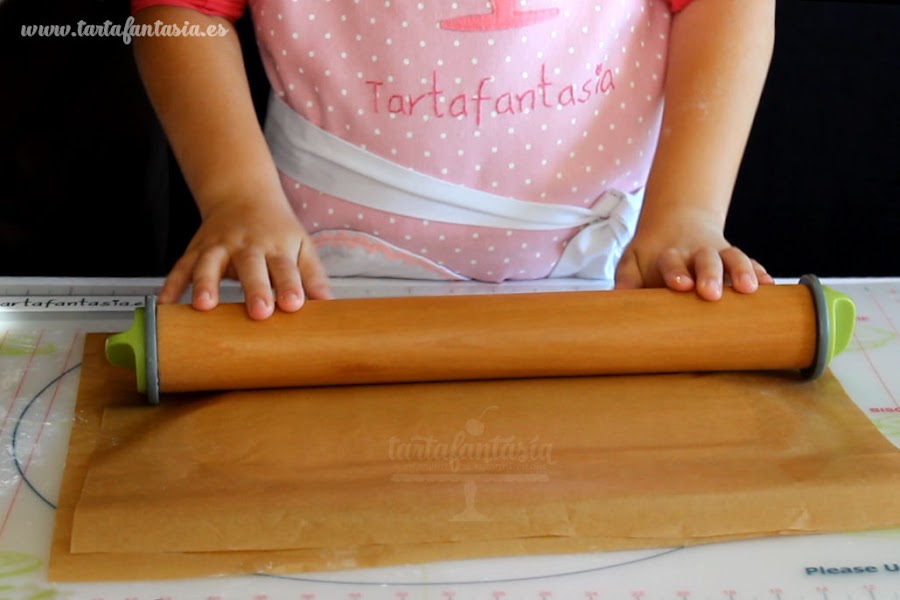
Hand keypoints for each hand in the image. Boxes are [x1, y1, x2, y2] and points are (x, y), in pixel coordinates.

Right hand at [158, 198, 332, 318]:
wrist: (242, 195)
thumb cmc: (277, 230)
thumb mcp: (300, 245)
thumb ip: (312, 275)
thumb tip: (329, 305)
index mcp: (276, 246)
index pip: (286, 268)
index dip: (290, 286)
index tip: (294, 305)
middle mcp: (247, 245)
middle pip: (251, 267)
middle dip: (255, 289)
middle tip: (260, 312)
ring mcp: (219, 246)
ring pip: (210, 264)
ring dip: (206, 284)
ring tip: (204, 306)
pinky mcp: (196, 250)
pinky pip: (181, 267)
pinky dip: (171, 285)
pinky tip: (166, 305)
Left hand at [614, 215, 773, 300]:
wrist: (675, 225)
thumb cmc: (650, 257)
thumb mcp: (632, 262)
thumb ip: (626, 278)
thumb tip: (617, 297)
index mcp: (669, 254)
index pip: (672, 261)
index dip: (676, 272)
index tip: (680, 285)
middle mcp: (696, 252)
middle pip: (705, 259)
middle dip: (710, 275)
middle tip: (710, 293)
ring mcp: (718, 254)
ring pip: (733, 258)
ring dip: (741, 272)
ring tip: (749, 289)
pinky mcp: (734, 260)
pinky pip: (750, 263)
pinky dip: (759, 272)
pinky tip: (770, 287)